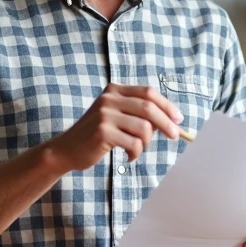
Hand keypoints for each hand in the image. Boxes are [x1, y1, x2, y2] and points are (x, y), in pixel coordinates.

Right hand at [45, 84, 182, 171]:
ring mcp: (105, 115)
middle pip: (149, 108)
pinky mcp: (103, 132)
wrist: (67, 149)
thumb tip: (171, 121)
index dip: (167, 105)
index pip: (148, 93)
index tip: (178, 118)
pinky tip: (128, 157)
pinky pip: (134, 143)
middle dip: (166, 123)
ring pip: (144, 128)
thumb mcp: (116, 116)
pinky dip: (136, 153)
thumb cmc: (96, 135)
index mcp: (114, 90)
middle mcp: (109, 99)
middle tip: (174, 136)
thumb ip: (138, 114)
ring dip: (146, 143)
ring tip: (137, 149)